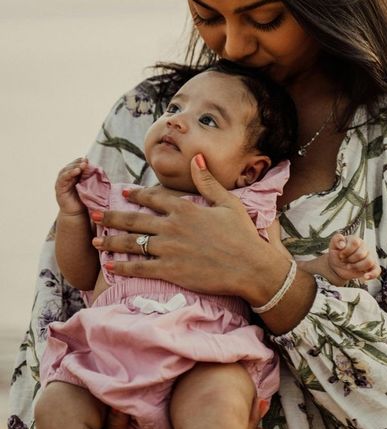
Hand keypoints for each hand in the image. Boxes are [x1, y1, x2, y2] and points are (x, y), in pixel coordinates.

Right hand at [55, 158, 87, 215]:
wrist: (77, 214)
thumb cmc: (84, 200)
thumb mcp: (89, 187)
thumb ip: (90, 178)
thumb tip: (99, 168)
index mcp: (74, 176)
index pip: (76, 164)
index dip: (81, 161)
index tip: (88, 158)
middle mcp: (66, 177)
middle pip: (71, 166)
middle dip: (78, 162)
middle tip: (86, 161)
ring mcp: (62, 182)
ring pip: (66, 170)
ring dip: (74, 166)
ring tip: (82, 165)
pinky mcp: (59, 188)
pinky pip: (63, 178)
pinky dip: (69, 173)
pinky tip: (76, 171)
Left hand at [91, 155, 289, 303]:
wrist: (250, 267)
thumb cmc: (243, 235)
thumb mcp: (229, 203)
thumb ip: (208, 182)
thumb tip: (198, 157)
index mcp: (185, 209)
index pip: (154, 198)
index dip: (136, 195)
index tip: (124, 193)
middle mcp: (172, 227)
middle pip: (134, 220)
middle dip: (111, 217)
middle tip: (95, 214)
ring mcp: (168, 249)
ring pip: (131, 243)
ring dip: (110, 241)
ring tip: (95, 240)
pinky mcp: (169, 271)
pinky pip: (139, 268)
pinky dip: (122, 267)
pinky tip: (110, 266)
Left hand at [328, 234, 380, 281]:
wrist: (337, 266)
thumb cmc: (337, 254)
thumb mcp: (333, 246)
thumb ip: (336, 240)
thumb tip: (342, 244)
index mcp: (355, 240)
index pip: (355, 242)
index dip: (346, 250)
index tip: (341, 255)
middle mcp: (364, 247)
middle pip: (361, 254)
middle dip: (350, 260)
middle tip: (344, 261)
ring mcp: (369, 257)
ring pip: (369, 262)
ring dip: (357, 267)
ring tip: (349, 267)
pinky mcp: (371, 267)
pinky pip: (377, 270)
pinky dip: (372, 274)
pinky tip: (365, 276)